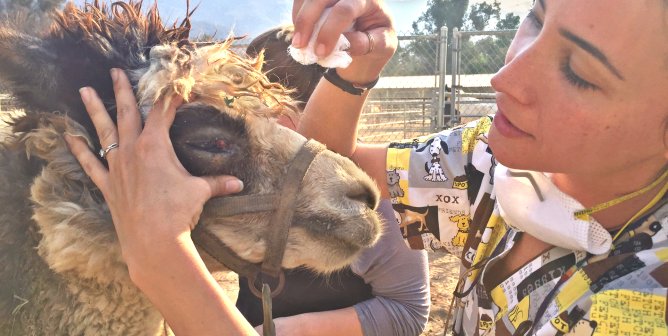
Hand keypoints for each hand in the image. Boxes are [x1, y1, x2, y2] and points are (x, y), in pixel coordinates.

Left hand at [65, 69, 243, 269]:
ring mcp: (117, 166)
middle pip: (127, 113)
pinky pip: (90, 162)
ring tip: (84, 90)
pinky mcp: (107, 184)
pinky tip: (69, 136)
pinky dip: (79, 149)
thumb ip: (218, 183)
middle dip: (122, 90)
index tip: (173, 84)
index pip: (163, 112)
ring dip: (95, 110)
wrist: (153, 241)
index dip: (169, 96)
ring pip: (104, 131)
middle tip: (115, 71)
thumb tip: (239, 183)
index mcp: (155, 146)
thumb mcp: (200, 192)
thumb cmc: (178, 212)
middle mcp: (132, 150)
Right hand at [292, 0, 396, 82]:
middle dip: (307, 20)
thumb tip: (344, 44)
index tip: (320, 52)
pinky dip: (297, 15)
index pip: (345, 10)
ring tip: (298, 42)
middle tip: (298, 45)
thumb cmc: (378, 41)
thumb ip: (365, 44)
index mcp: (369, 0)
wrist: (371, 36)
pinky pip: (302, 0)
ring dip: (299, 18)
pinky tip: (300, 32)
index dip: (330, 31)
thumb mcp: (382, 46)